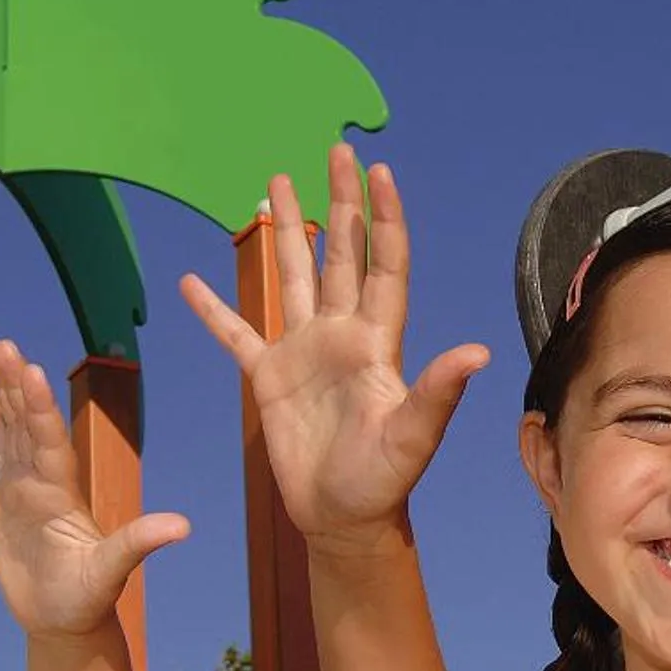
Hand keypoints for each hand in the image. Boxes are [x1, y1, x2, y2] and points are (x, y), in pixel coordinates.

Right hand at [0, 340, 190, 635]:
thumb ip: (139, 543)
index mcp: (63, 493)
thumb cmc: (88, 598)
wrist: (62, 619)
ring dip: (4, 393)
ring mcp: (21, 487)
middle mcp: (43, 482)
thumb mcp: (112, 571)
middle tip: (6, 345)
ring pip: (11, 430)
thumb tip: (183, 527)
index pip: (51, 441)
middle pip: (29, 424)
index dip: (42, 410)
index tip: (36, 372)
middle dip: (18, 385)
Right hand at [181, 145, 488, 547]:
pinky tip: (192, 280)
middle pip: (342, 253)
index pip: (384, 264)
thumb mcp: (413, 438)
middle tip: (337, 151)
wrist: (343, 518)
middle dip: (340, 202)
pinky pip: (237, 334)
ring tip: (274, 183)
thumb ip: (437, 393)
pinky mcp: (269, 378)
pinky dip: (214, 309)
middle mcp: (342, 334)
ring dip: (286, 231)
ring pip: (295, 276)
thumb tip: (477, 354)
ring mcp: (304, 352)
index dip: (382, 218)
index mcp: (376, 341)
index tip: (379, 172)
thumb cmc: (384, 483)